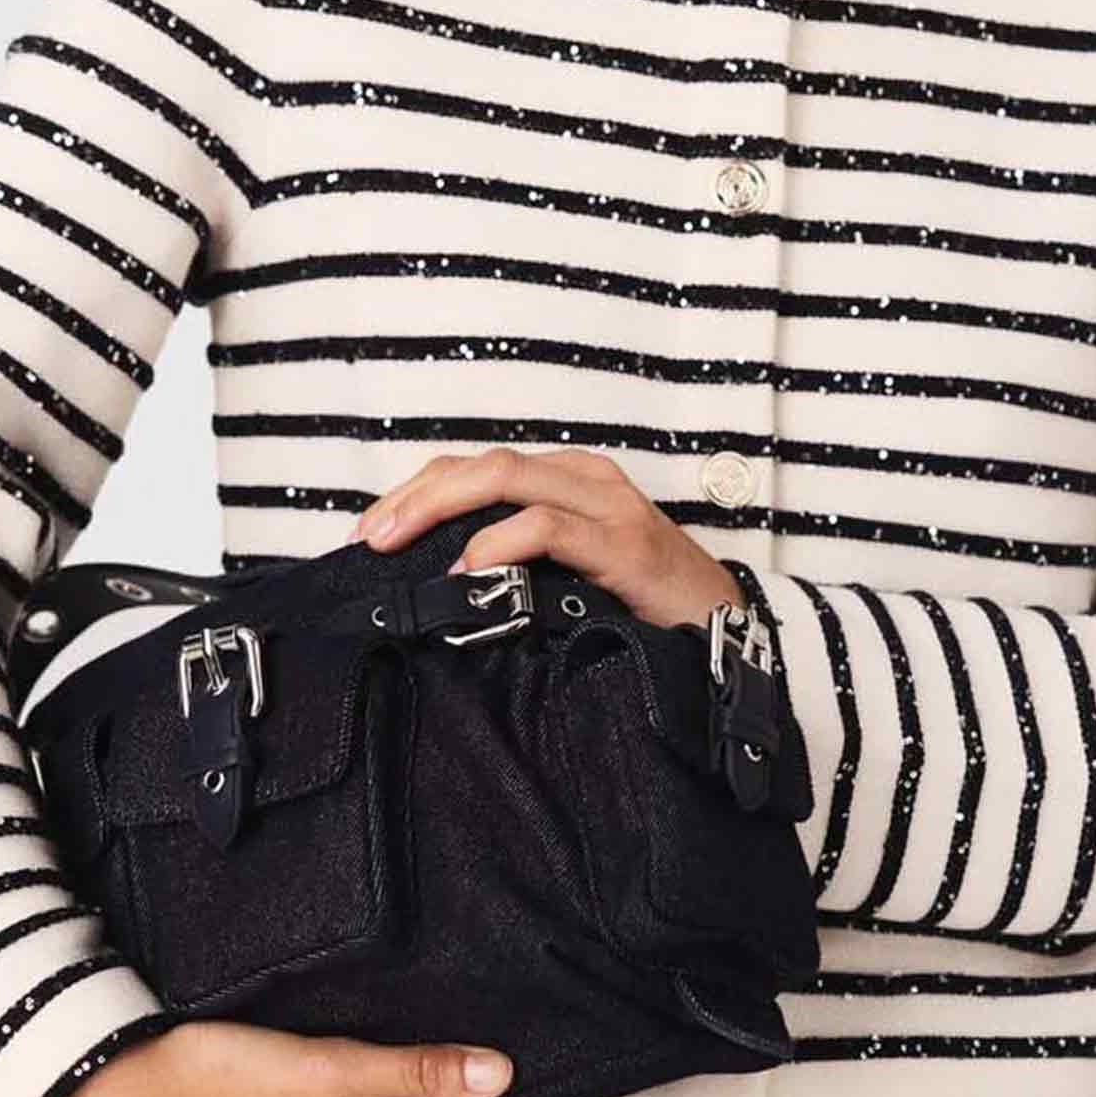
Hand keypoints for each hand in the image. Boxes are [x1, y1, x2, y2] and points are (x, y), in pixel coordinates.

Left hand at [349, 446, 744, 628]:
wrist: (726, 632)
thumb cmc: (645, 606)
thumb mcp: (569, 578)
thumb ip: (518, 567)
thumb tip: (439, 588)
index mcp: (567, 481)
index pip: (475, 468)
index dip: (414, 492)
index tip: (369, 533)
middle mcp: (584, 478)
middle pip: (480, 464)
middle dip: (413, 496)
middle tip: (369, 538)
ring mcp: (607, 505)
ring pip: (505, 479)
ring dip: (440, 509)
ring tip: (398, 547)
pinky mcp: (624, 543)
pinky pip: (549, 526)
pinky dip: (498, 542)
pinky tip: (468, 570)